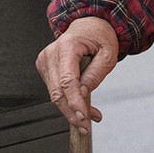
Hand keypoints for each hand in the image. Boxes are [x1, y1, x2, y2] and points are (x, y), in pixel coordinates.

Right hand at [37, 15, 118, 130]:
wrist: (88, 25)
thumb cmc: (99, 37)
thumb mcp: (108, 54)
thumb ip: (95, 74)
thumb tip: (83, 93)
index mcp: (67, 46)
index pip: (67, 80)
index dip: (74, 102)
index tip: (84, 117)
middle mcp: (51, 53)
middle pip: (57, 92)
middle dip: (72, 113)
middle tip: (86, 127)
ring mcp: (45, 61)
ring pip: (54, 95)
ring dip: (71, 110)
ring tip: (90, 116)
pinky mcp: (45, 68)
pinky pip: (55, 90)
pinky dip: (67, 101)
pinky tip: (81, 105)